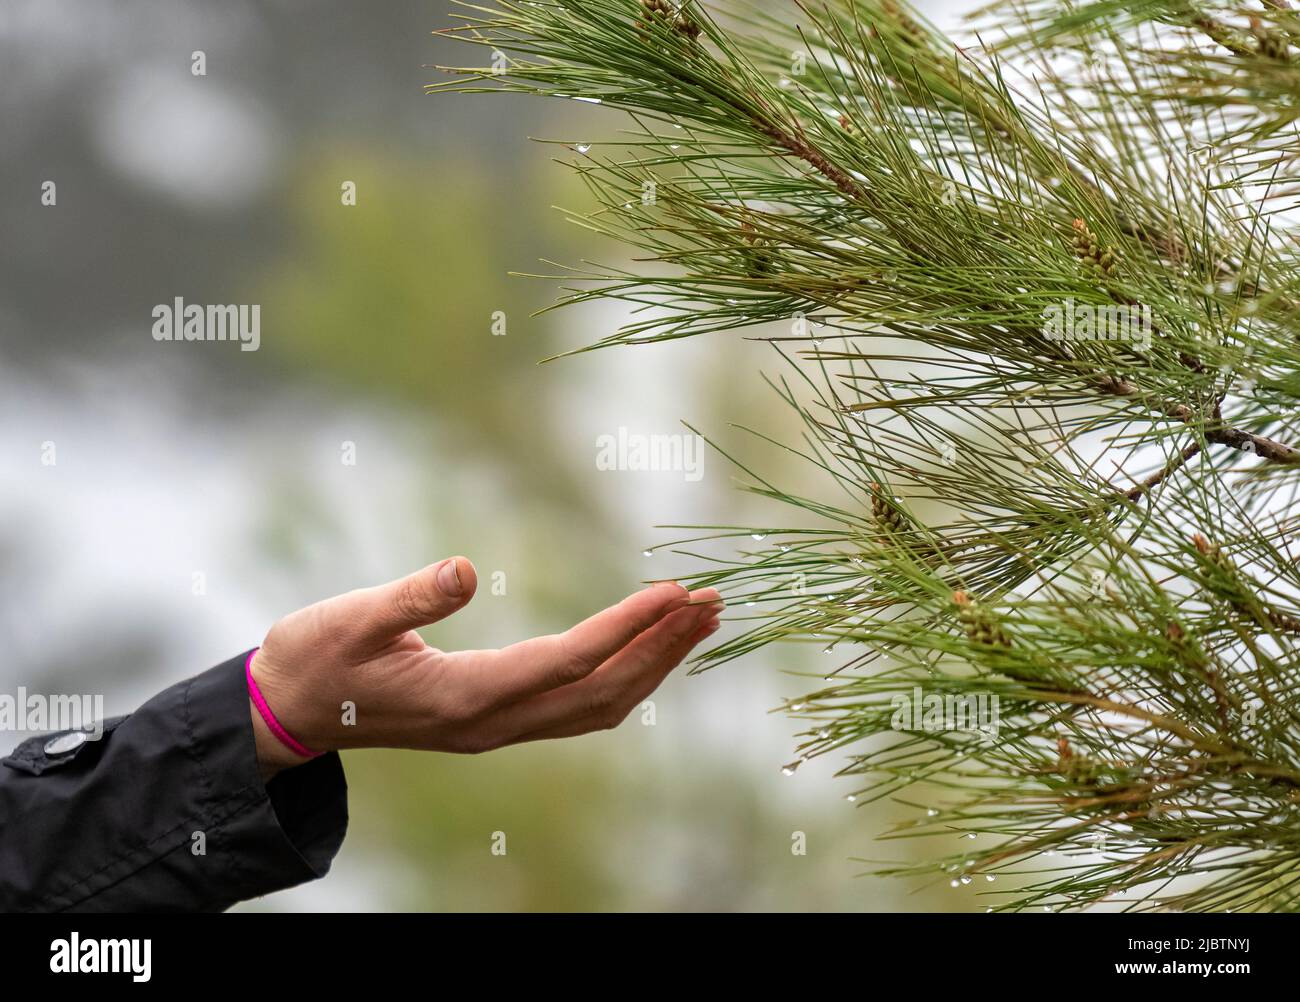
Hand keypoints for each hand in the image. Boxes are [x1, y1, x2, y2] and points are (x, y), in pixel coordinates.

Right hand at [248, 557, 721, 776]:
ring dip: (653, 664)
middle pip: (602, 693)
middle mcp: (493, 723)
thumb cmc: (316, 659)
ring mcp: (498, 729)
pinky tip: (646, 648)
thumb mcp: (348, 619)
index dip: (625, 628)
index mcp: (464, 697)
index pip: (566, 661)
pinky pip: (580, 708)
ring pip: (598, 707)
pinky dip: (625, 676)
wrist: (289, 712)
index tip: (674, 592)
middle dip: (661, 649)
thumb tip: (461, 568)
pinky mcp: (497, 721)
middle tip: (712, 601)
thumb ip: (407, 598)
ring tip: (697, 620)